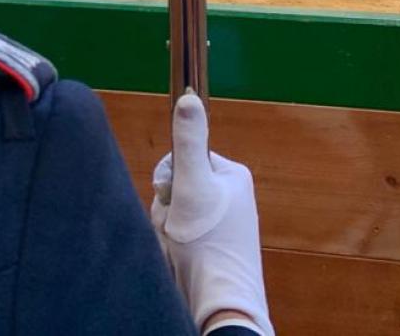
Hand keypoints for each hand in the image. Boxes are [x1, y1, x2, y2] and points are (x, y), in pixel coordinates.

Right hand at [151, 94, 272, 335]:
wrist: (219, 304)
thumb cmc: (207, 244)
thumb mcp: (193, 184)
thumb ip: (188, 141)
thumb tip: (188, 95)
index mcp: (233, 176)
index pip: (184, 157)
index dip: (171, 177)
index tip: (174, 195)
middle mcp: (231, 197)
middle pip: (177, 184)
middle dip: (167, 206)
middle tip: (177, 226)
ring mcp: (223, 225)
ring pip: (174, 211)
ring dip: (166, 226)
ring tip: (178, 246)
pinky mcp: (213, 249)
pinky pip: (180, 235)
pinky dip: (173, 246)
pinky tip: (179, 259)